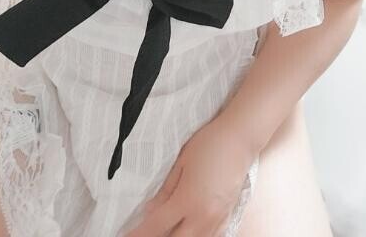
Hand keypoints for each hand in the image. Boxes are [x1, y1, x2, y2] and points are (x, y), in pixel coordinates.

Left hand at [124, 117, 257, 236]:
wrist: (240, 138)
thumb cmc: (209, 144)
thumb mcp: (181, 162)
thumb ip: (165, 191)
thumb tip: (149, 211)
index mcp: (188, 200)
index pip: (156, 226)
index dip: (138, 233)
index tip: (126, 236)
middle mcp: (203, 215)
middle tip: (147, 231)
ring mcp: (217, 218)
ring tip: (165, 229)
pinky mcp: (227, 216)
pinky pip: (209, 236)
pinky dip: (195, 236)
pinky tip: (187, 229)